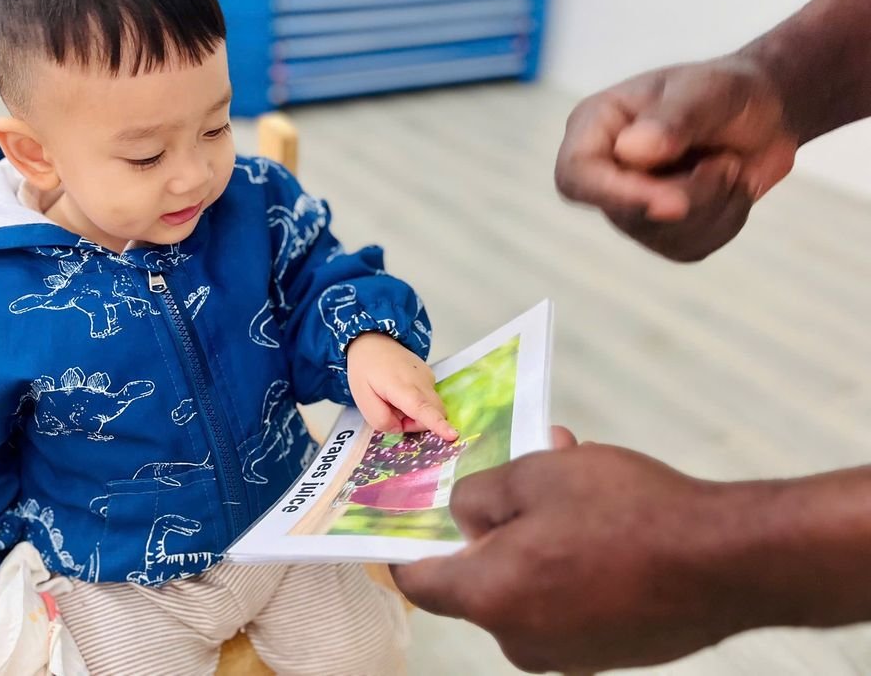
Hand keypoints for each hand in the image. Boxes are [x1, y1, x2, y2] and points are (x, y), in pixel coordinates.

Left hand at [345, 333, 456, 439]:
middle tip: (390, 410)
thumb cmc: (365, 369)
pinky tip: (400, 390)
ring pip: (431, 407)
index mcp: (402, 389)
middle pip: (432, 414)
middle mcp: (421, 382)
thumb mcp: (362, 399)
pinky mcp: (430, 375)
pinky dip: (417, 402)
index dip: (438, 425)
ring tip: (393, 397)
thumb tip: (400, 427)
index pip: (424, 410)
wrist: (372, 340)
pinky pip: (429, 399)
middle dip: (414, 423)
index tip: (453, 435)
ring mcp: (428, 377)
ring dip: (414, 412)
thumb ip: (380, 419)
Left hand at [392, 443, 760, 672]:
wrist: (727, 562)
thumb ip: (481, 495)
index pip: (420, 581)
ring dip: (535, 534)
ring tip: (569, 476)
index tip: (400, 521)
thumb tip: (464, 515)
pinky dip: (567, 562)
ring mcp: (567, 654)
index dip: (405, 546)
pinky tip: (601, 517)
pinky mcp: (605, 653)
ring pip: (527, 582)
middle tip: (517, 472)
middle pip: (479, 577)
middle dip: (492, 523)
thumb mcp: (537, 475)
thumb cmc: (626, 512)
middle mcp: (520, 638)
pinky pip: (565, 600)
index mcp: (490, 596)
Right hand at [554, 55, 797, 260]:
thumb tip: (631, 152)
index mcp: (595, 125)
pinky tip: (734, 188)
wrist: (766, 112)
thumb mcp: (710, 90)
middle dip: (689, 196)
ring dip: (714, 206)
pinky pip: (688, 248)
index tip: (672, 202)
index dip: (613, 195)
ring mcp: (629, 204)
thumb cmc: (729, 90)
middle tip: (731, 164)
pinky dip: (726, 222)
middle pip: (625, 214)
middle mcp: (604, 169)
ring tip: (732, 165)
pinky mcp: (662, 231)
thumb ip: (673, 118)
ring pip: (661, 236)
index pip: (576, 175)